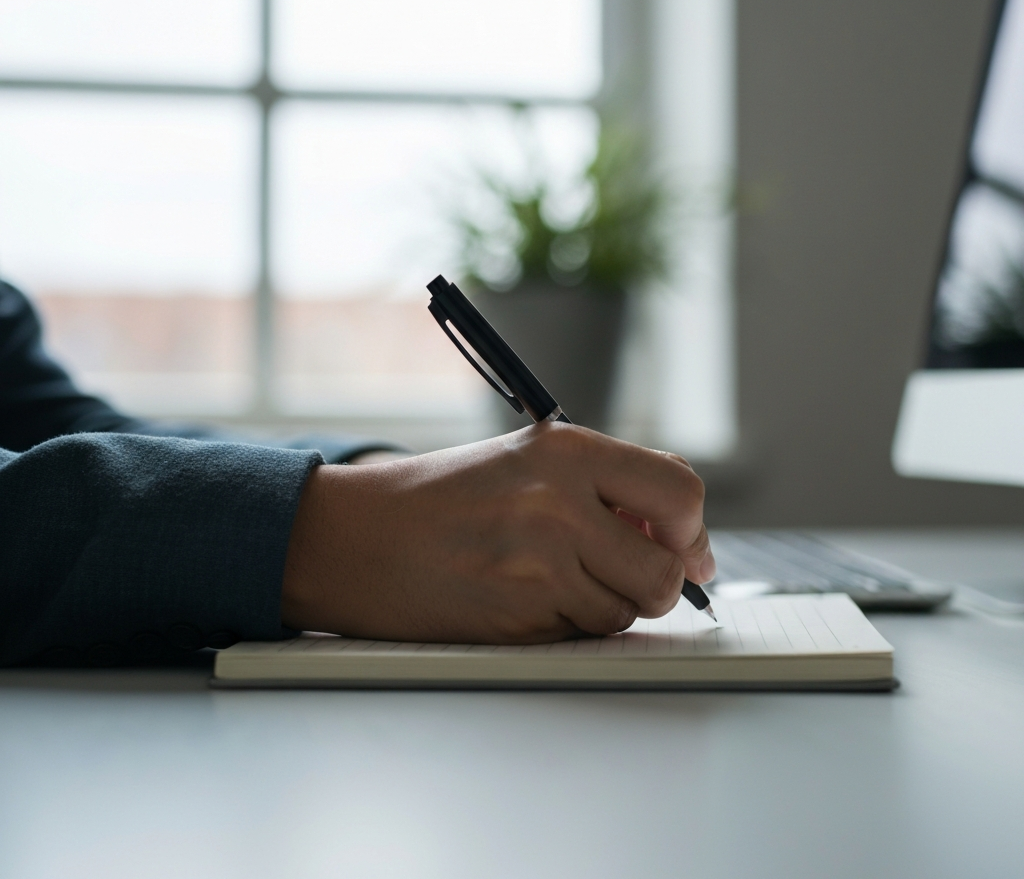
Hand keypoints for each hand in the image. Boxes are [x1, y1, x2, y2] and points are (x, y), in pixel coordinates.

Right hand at [281, 423, 712, 643]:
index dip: (691, 531)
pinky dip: (566, 627)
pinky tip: (522, 599)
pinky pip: (581, 635)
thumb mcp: (528, 461)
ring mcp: (539, 561)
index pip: (680, 492)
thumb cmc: (444, 498)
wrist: (358, 536)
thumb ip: (608, 485)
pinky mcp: (518, 615)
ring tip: (551, 580)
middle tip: (626, 577)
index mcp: (567, 450)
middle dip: (659, 584)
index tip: (685, 549)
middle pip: (667, 569)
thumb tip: (687, 538)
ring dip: (605, 607)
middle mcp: (560, 500)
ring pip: (627, 611)